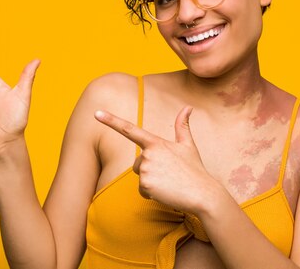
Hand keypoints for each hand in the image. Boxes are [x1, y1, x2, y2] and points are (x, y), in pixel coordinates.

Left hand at [95, 107, 214, 211]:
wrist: (203, 194)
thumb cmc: (195, 169)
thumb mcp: (188, 145)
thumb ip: (183, 126)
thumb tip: (188, 107)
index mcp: (155, 142)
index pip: (129, 129)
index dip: (111, 121)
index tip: (96, 113)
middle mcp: (148, 154)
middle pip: (137, 163)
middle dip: (148, 170)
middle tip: (168, 174)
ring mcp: (146, 170)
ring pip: (139, 177)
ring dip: (151, 182)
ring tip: (169, 183)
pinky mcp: (145, 185)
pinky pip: (142, 191)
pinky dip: (152, 194)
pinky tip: (166, 192)